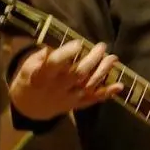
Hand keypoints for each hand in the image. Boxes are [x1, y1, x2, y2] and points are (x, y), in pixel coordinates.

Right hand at [8, 40, 122, 120]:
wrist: (30, 106)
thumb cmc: (30, 78)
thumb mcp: (29, 65)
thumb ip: (44, 55)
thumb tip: (59, 44)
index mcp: (42, 75)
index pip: (55, 64)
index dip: (67, 53)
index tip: (79, 43)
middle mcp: (56, 88)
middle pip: (77, 73)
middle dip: (92, 59)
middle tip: (102, 46)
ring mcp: (68, 98)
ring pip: (88, 85)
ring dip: (103, 72)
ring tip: (113, 58)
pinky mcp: (76, 105)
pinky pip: (93, 99)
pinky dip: (107, 93)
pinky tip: (119, 86)